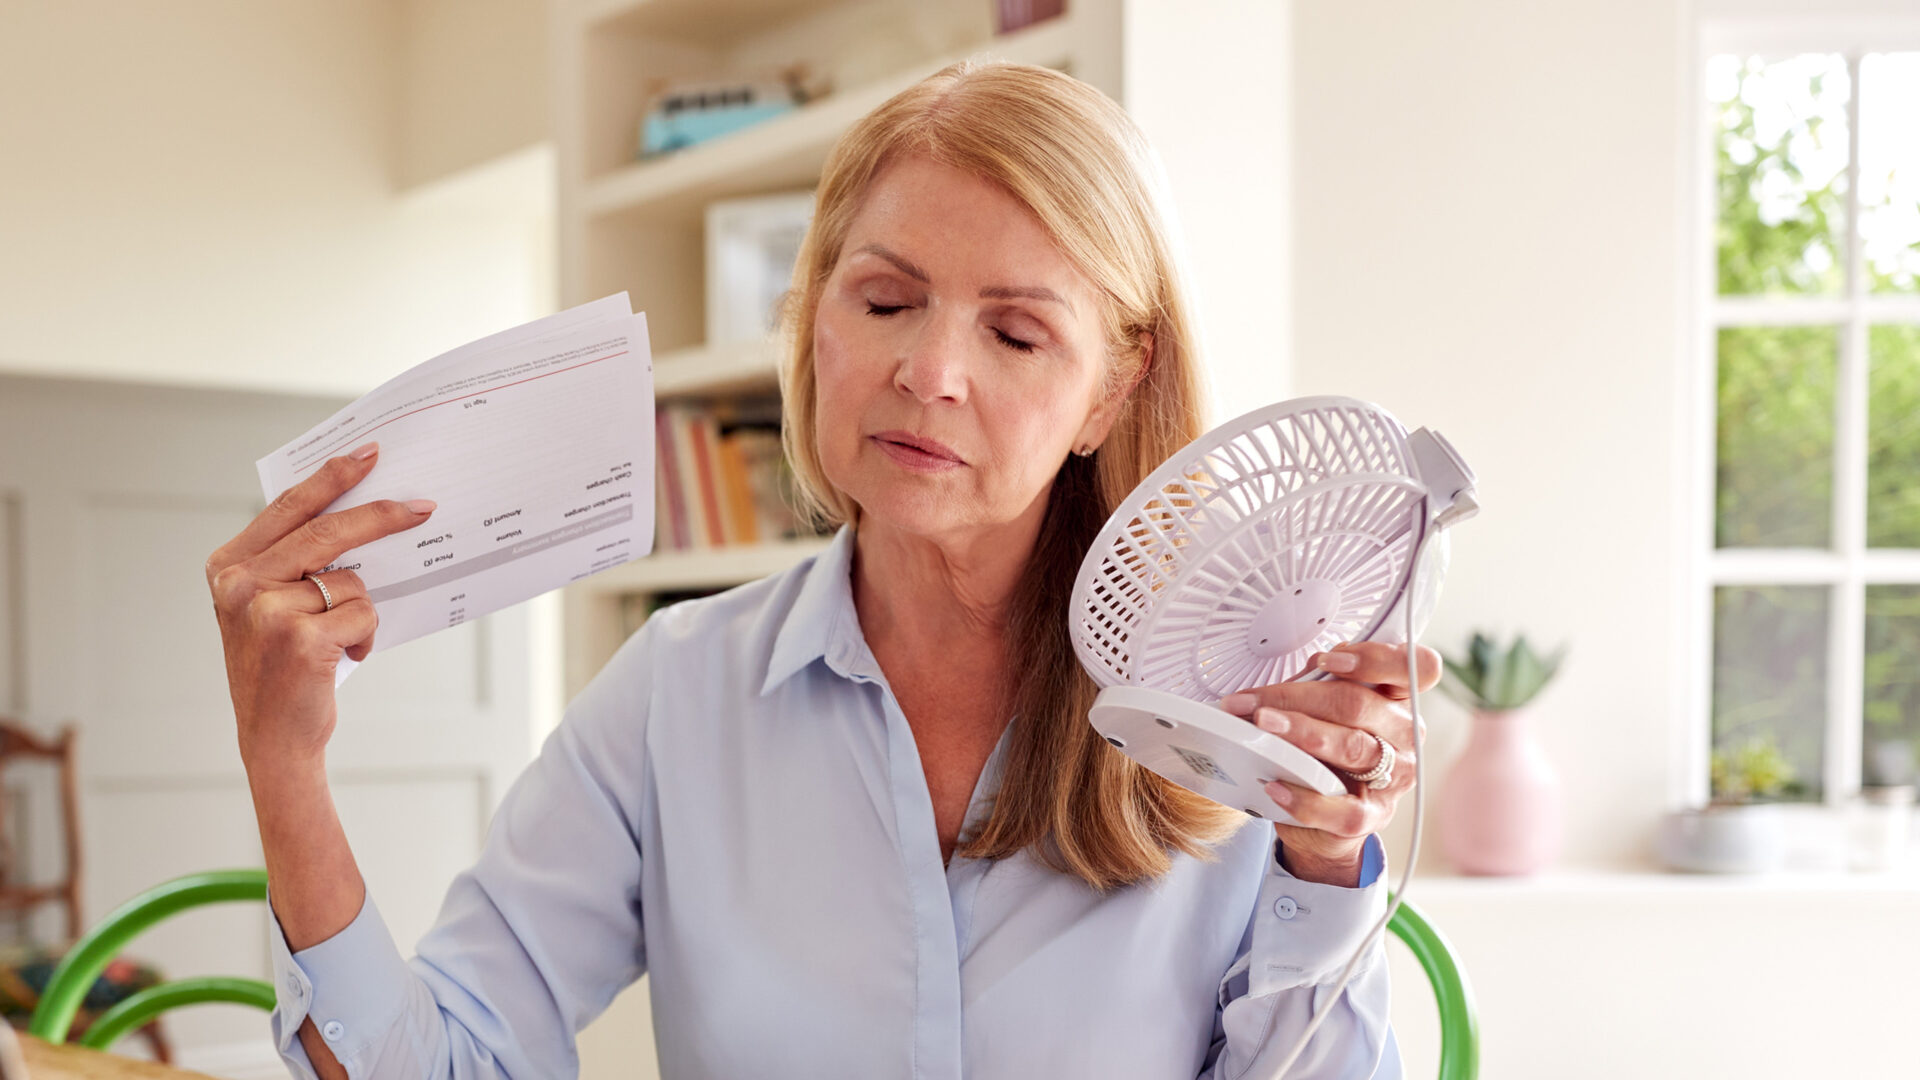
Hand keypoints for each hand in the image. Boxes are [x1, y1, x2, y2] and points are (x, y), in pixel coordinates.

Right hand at [204, 442, 434, 769]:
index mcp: (228, 566)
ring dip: (361, 611)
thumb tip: (363, 512)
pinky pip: (362, 614)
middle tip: (423, 506)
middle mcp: (239, 584)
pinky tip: (343, 658)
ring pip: (352, 581)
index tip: (369, 453)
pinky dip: (365, 637)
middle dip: (381, 515)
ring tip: (339, 641)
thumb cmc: (282, 667)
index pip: (289, 506)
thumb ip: (294, 562)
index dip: (332, 476)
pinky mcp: (300, 639)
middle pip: (327, 530)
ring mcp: (267, 611)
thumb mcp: (270, 606)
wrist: (274, 738)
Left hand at [1219, 642, 1441, 885]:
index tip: (1329, 659)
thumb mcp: (1324, 707)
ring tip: (1262, 726)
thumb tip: (1308, 668)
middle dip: (1299, 697)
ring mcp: (1395, 778)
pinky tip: (1275, 787)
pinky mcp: (1374, 816)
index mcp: (1399, 699)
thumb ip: (1321, 683)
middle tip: (1256, 701)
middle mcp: (1405, 735)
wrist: (1324, 815)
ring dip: (1301, 733)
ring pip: (1352, 748)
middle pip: (1359, 704)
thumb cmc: (1326, 749)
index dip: (1377, 658)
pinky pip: (1343, 810)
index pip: (1417, 666)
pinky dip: (1305, 800)